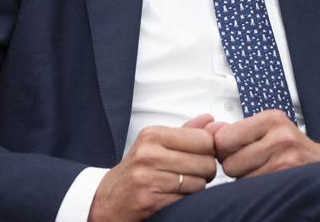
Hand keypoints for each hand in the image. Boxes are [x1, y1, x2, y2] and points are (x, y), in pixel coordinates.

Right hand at [88, 114, 217, 221]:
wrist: (109, 200)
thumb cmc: (137, 170)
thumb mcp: (156, 144)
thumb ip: (186, 132)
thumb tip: (210, 120)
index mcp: (153, 134)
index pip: (203, 139)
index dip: (210, 150)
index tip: (203, 155)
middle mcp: (149, 153)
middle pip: (204, 162)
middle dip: (207, 171)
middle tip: (196, 173)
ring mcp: (148, 177)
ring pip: (199, 182)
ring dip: (197, 187)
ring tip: (184, 184)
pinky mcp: (150, 200)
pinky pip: (186, 199)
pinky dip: (186, 199)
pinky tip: (175, 195)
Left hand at [211, 109, 319, 178]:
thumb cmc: (291, 145)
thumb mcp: (265, 128)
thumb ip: (233, 129)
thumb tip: (207, 130)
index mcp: (271, 119)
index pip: (224, 139)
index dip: (223, 149)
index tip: (233, 149)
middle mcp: (280, 137)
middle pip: (230, 163)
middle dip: (234, 166)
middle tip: (250, 161)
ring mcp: (286, 160)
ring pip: (241, 179)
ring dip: (245, 178)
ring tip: (261, 169)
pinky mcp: (288, 179)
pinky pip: (254, 188)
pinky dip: (256, 187)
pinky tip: (267, 179)